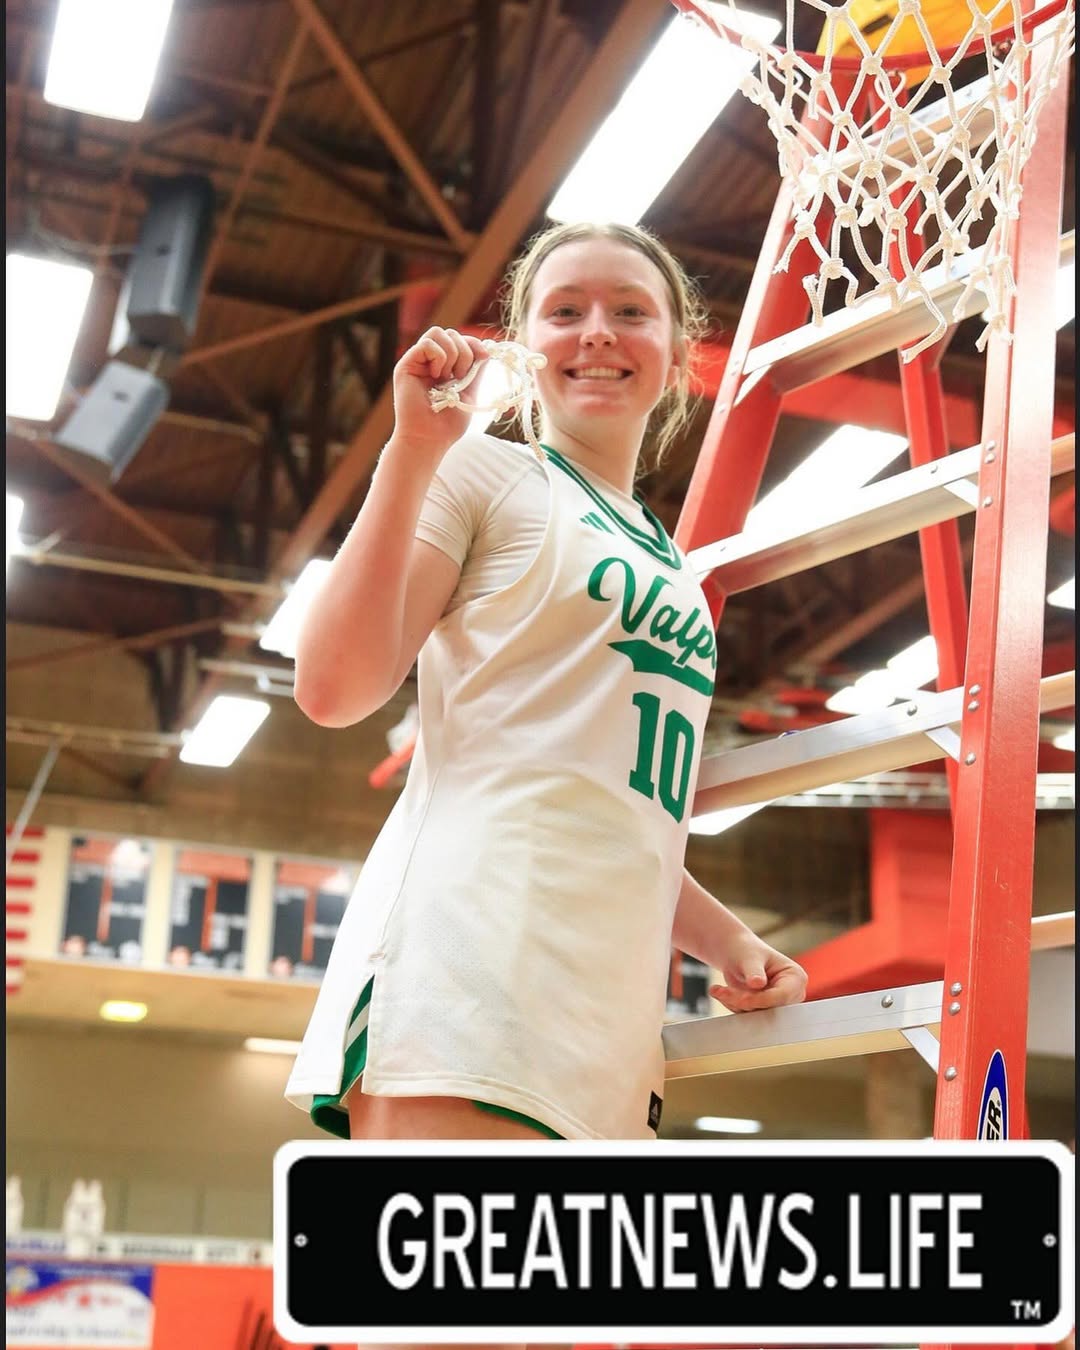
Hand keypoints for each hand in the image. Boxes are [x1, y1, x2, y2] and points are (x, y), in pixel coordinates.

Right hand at [391, 325, 487, 459]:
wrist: (429, 439)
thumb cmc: (447, 423)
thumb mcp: (470, 392)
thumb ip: (476, 369)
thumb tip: (486, 348)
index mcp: (445, 367)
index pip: (460, 339)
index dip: (473, 345)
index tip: (483, 358)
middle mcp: (430, 362)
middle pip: (451, 333)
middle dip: (464, 352)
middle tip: (460, 378)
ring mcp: (417, 362)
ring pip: (438, 332)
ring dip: (452, 353)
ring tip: (448, 377)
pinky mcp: (406, 365)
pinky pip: (427, 344)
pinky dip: (439, 358)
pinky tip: (436, 377)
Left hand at [709, 933, 807, 1012]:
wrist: (735, 954)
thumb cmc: (746, 950)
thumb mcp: (749, 957)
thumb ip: (754, 971)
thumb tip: (758, 983)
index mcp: (795, 977)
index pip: (781, 996)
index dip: (761, 1000)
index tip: (742, 1000)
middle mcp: (791, 995)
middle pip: (769, 1009)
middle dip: (743, 1002)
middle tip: (720, 991)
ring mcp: (777, 1005)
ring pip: (756, 1016)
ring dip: (734, 1004)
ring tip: (718, 990)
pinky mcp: (764, 1012)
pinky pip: (748, 1017)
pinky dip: (732, 1006)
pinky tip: (722, 993)